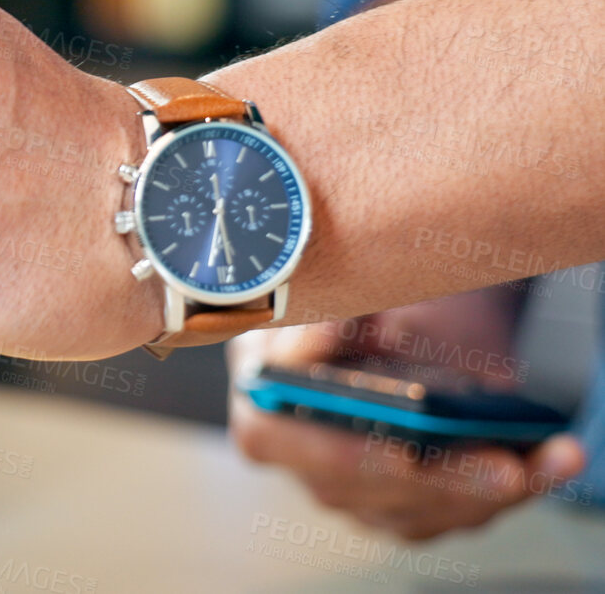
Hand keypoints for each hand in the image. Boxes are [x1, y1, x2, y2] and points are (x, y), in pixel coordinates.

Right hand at [228, 291, 586, 540]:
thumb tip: (327, 330)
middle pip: (380, 491)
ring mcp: (366, 499)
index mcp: (268, 423)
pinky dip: (518, 486)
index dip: (346, 455)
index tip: (400, 452)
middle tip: (505, 465)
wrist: (359, 336)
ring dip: (499, 488)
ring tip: (549, 455)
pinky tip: (549, 458)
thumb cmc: (321, 323)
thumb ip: (310, 320)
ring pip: (434, 511)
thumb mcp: (306, 307)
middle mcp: (314, 473)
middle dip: (451, 479)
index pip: (297, 450)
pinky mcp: (415, 509)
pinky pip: (467, 510)